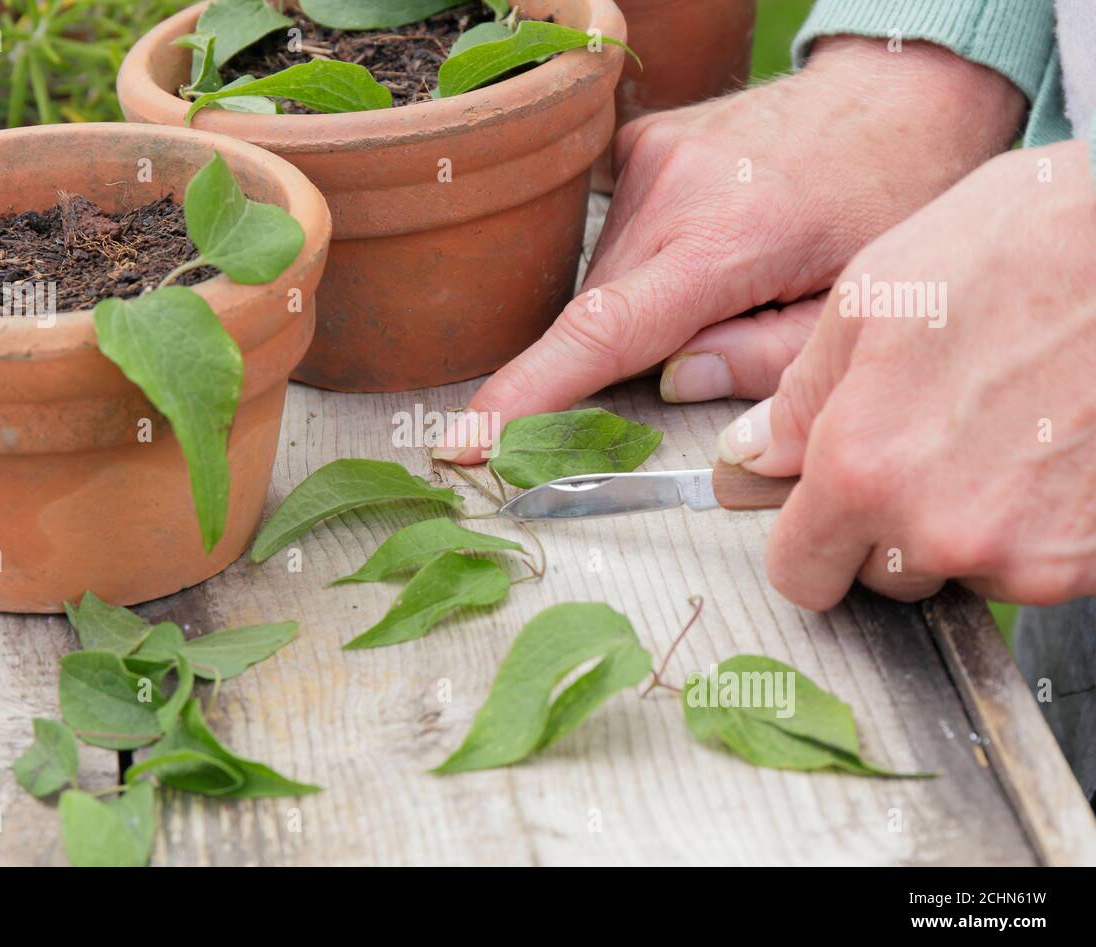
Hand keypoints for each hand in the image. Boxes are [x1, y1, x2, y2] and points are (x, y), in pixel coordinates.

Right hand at [436, 37, 1023, 461]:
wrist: (898, 91)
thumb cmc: (893, 200)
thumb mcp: (857, 305)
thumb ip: (766, 363)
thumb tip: (672, 383)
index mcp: (731, 239)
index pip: (601, 331)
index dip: (524, 394)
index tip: (462, 441)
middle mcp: (671, 189)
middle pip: (600, 317)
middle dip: (633, 358)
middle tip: (721, 338)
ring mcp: (648, 158)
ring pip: (603, 281)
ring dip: (642, 310)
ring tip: (732, 280)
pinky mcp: (639, 143)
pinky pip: (611, 238)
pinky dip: (642, 268)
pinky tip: (704, 249)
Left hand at [718, 141, 1095, 609]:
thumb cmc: (1023, 247)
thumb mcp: (873, 298)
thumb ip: (800, 396)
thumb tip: (753, 453)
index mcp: (864, 470)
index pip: (800, 573)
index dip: (805, 544)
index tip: (819, 518)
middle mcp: (940, 529)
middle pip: (881, 576)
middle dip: (885, 527)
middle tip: (925, 444)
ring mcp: (1026, 554)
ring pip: (961, 569)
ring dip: (963, 524)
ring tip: (998, 431)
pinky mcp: (1089, 560)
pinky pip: (1032, 564)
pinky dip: (1032, 525)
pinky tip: (1046, 448)